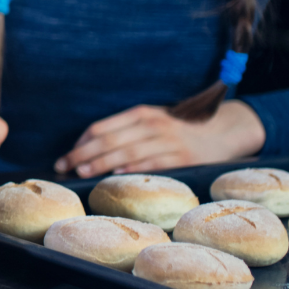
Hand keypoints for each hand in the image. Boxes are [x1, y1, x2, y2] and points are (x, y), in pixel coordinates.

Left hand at [55, 100, 265, 177]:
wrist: (224, 131)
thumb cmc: (180, 130)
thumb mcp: (153, 122)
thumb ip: (126, 131)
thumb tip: (90, 148)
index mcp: (141, 114)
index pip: (103, 127)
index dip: (81, 142)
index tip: (65, 156)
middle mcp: (152, 124)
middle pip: (110, 139)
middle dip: (83, 153)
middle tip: (64, 166)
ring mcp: (168, 141)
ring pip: (127, 151)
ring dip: (102, 162)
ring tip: (82, 171)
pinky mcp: (183, 158)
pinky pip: (153, 164)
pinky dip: (133, 169)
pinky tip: (117, 174)